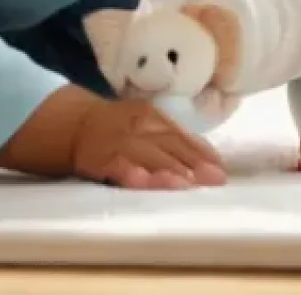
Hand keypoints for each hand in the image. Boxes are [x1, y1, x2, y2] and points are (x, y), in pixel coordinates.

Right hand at [73, 96, 227, 189]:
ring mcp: (121, 143)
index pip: (182, 135)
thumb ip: (175, 137)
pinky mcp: (103, 159)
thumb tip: (210, 155)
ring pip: (148, 156)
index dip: (202, 152)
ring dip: (168, 171)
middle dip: (193, 164)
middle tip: (214, 180)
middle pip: (170, 146)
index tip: (221, 169)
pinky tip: (142, 181)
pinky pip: (119, 166)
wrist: (78, 124)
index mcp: (153, 115)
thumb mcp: (148, 122)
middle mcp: (139, 126)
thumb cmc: (122, 125)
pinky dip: (131, 173)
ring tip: (188, 184)